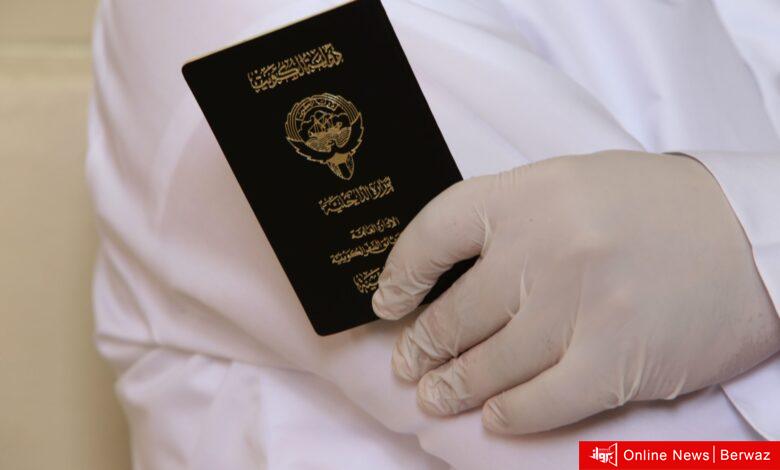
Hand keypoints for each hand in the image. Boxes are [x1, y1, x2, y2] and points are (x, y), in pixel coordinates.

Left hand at [372, 150, 779, 434]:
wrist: (749, 237)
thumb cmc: (654, 211)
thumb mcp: (571, 188)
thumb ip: (512, 222)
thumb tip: (450, 274)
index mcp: (529, 195)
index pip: (435, 232)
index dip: (400, 273)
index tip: (388, 301)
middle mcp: (545, 248)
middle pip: (455, 313)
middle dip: (422, 347)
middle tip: (408, 364)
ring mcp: (577, 307)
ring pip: (489, 365)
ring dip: (454, 387)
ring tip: (435, 396)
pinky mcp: (612, 361)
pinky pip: (538, 402)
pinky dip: (509, 415)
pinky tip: (495, 417)